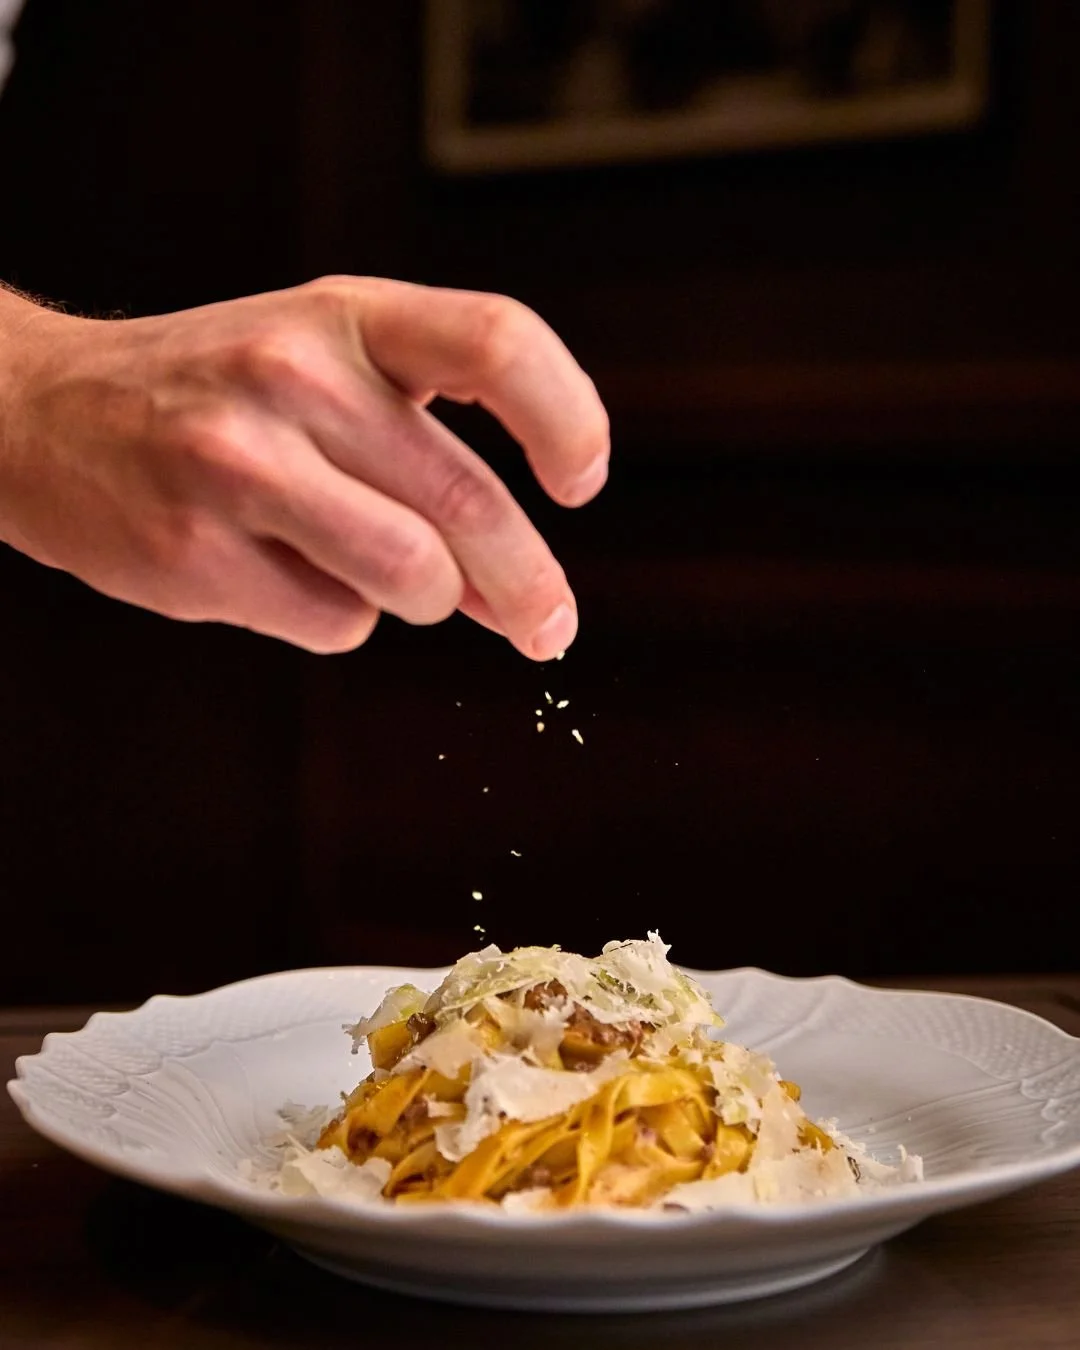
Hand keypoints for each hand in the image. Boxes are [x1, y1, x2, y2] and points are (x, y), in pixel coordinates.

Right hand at [0, 277, 608, 656]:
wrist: (44, 415)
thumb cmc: (220, 397)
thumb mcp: (327, 376)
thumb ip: (431, 458)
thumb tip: (523, 595)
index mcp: (345, 315)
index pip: (499, 344)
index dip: (568, 418)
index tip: (581, 484)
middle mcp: (294, 373)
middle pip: (469, 500)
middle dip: (530, 585)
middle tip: (551, 629)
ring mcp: (236, 462)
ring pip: (413, 577)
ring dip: (427, 601)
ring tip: (395, 585)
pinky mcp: (195, 553)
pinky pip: (334, 623)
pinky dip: (340, 619)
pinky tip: (287, 576)